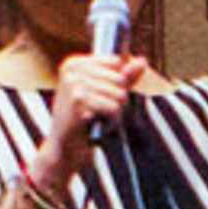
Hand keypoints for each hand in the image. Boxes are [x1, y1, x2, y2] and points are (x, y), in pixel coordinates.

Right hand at [43, 41, 151, 167]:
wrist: (65, 148)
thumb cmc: (85, 120)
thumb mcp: (104, 93)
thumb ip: (124, 76)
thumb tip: (143, 60)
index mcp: (75, 63)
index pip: (116, 62)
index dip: (117, 83)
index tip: (99, 97)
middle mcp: (72, 70)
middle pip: (120, 79)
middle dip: (117, 100)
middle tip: (98, 112)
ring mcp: (74, 84)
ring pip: (119, 95)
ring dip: (115, 113)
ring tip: (98, 120)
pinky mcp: (78, 100)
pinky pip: (113, 108)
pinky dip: (111, 122)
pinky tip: (97, 127)